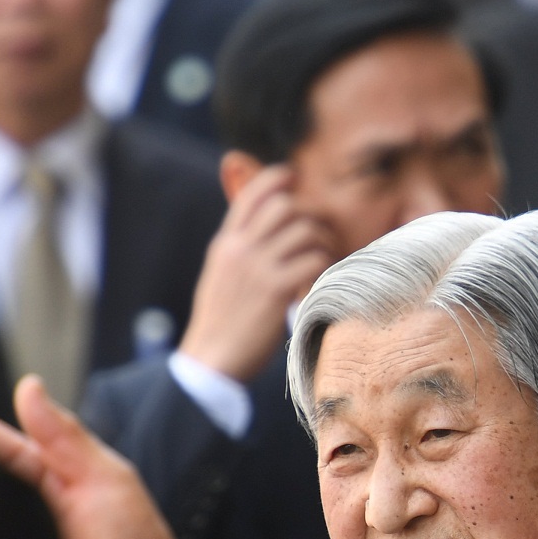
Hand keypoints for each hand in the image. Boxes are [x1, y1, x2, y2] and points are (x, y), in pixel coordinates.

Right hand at [179, 166, 333, 382]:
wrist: (212, 360)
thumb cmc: (221, 324)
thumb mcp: (221, 276)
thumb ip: (239, 251)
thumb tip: (260, 235)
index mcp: (226, 244)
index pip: (252, 194)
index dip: (278, 178)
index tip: (295, 177)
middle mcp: (240, 249)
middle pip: (285, 206)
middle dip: (309, 217)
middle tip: (319, 236)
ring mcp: (257, 268)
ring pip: (305, 230)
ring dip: (323, 243)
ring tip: (324, 261)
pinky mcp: (275, 290)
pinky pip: (314, 260)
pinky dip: (325, 267)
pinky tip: (322, 281)